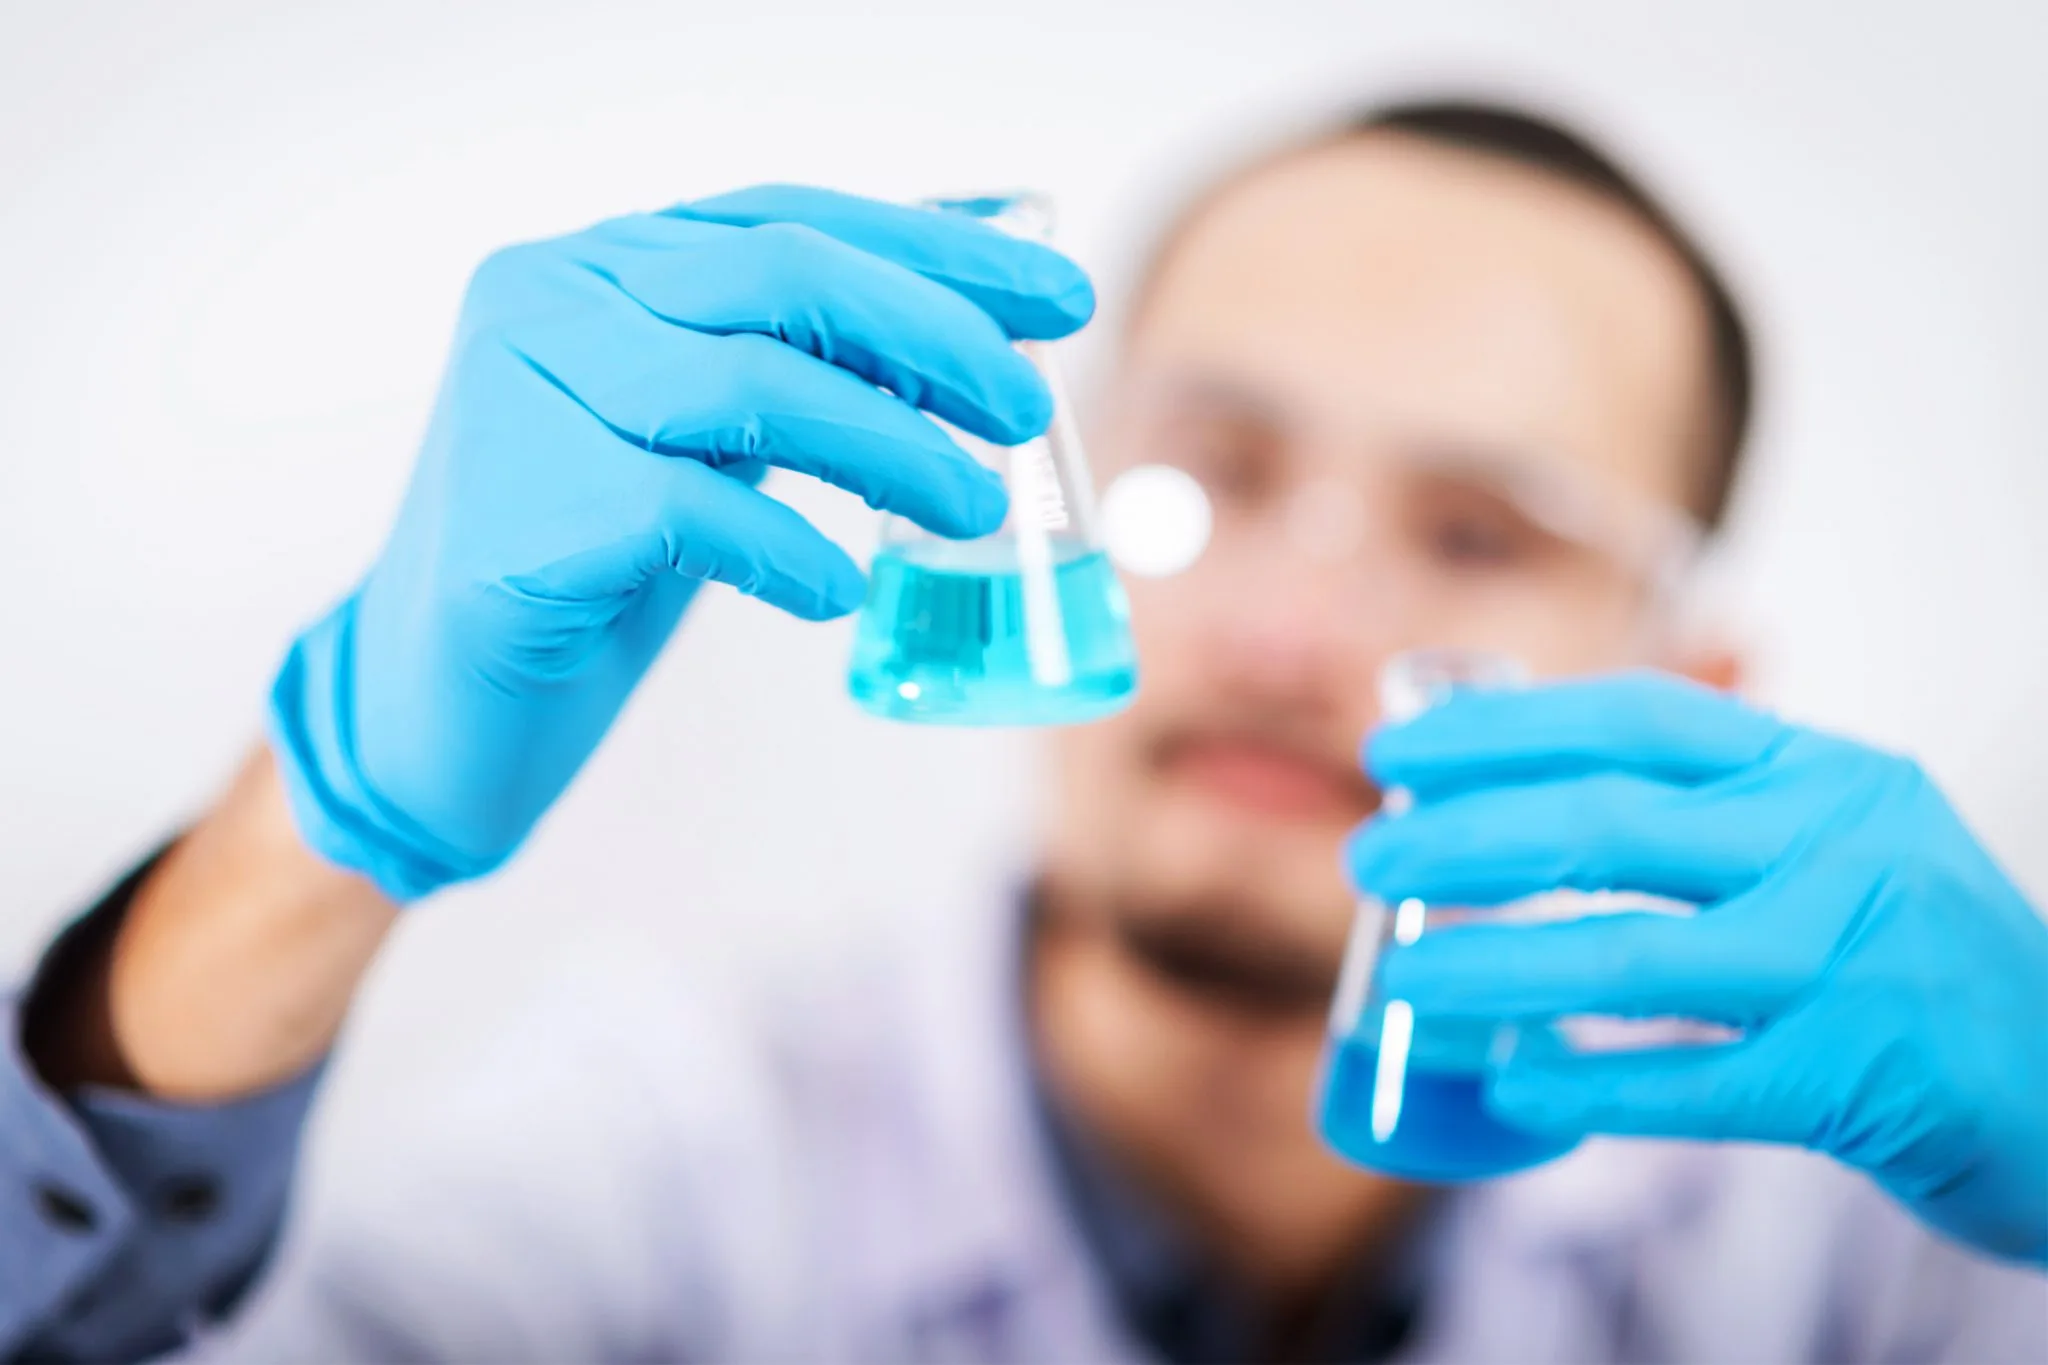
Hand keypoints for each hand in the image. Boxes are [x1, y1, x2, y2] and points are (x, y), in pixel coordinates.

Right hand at [269, 185, 1092, 900]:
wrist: (443, 700)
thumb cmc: (595, 557)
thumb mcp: (709, 434)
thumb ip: (803, 355)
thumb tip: (969, 295)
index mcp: (601, 262)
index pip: (789, 220)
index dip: (933, 249)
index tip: (1055, 295)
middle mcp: (549, 297)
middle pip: (779, 279)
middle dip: (931, 336)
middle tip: (1027, 407)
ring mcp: (516, 396)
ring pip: (745, 384)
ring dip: (888, 447)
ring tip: (973, 510)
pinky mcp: (513, 513)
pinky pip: (686, 510)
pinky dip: (785, 551)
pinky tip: (835, 592)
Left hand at [1347, 671, 2047, 1265]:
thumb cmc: (1917, 954)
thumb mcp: (1839, 838)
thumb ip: (1713, 812)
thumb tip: (1514, 799)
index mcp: (1823, 771)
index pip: (1636, 720)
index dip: (1501, 730)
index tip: (1397, 753)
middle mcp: (1839, 845)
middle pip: (1607, 828)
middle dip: (1463, 841)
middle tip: (1367, 862)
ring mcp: (1850, 961)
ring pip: (1627, 958)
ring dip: (1491, 971)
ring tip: (1397, 984)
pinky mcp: (1853, 1080)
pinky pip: (1685, 1085)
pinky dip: (1587, 1089)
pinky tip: (1508, 1087)